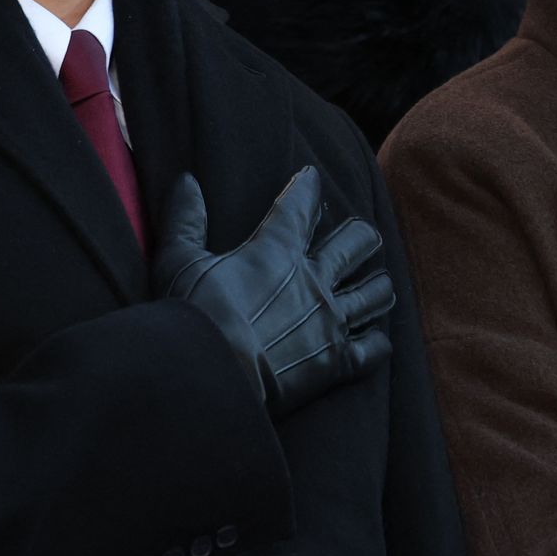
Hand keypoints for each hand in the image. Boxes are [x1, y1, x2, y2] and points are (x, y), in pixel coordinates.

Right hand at [154, 166, 395, 417]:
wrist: (210, 378)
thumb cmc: (192, 316)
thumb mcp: (178, 262)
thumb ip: (185, 220)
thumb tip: (186, 181)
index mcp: (277, 250)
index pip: (300, 205)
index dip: (307, 187)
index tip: (311, 177)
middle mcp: (313, 281)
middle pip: (357, 243)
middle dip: (361, 236)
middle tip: (360, 237)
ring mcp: (330, 322)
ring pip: (376, 293)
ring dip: (377, 286)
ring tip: (377, 284)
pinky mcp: (336, 362)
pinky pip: (374, 349)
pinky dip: (377, 342)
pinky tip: (374, 340)